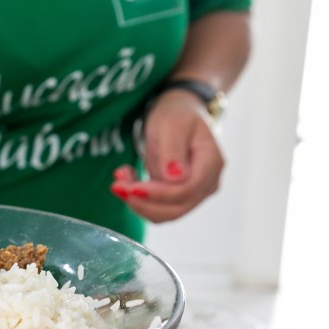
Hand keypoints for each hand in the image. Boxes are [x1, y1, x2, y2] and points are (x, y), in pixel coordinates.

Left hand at [110, 89, 224, 222]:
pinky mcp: (178, 197)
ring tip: (119, 181)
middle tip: (117, 186)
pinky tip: (126, 181)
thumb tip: (176, 178)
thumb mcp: (172, 124)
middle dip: (143, 202)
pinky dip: (138, 201)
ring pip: (164, 213)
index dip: (158, 194)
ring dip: (138, 203)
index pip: (186, 190)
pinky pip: (157, 207)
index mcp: (211, 163)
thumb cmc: (177, 115)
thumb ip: (173, 151)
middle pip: (176, 209)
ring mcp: (194, 193)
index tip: (131, 188)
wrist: (179, 114)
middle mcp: (207, 183)